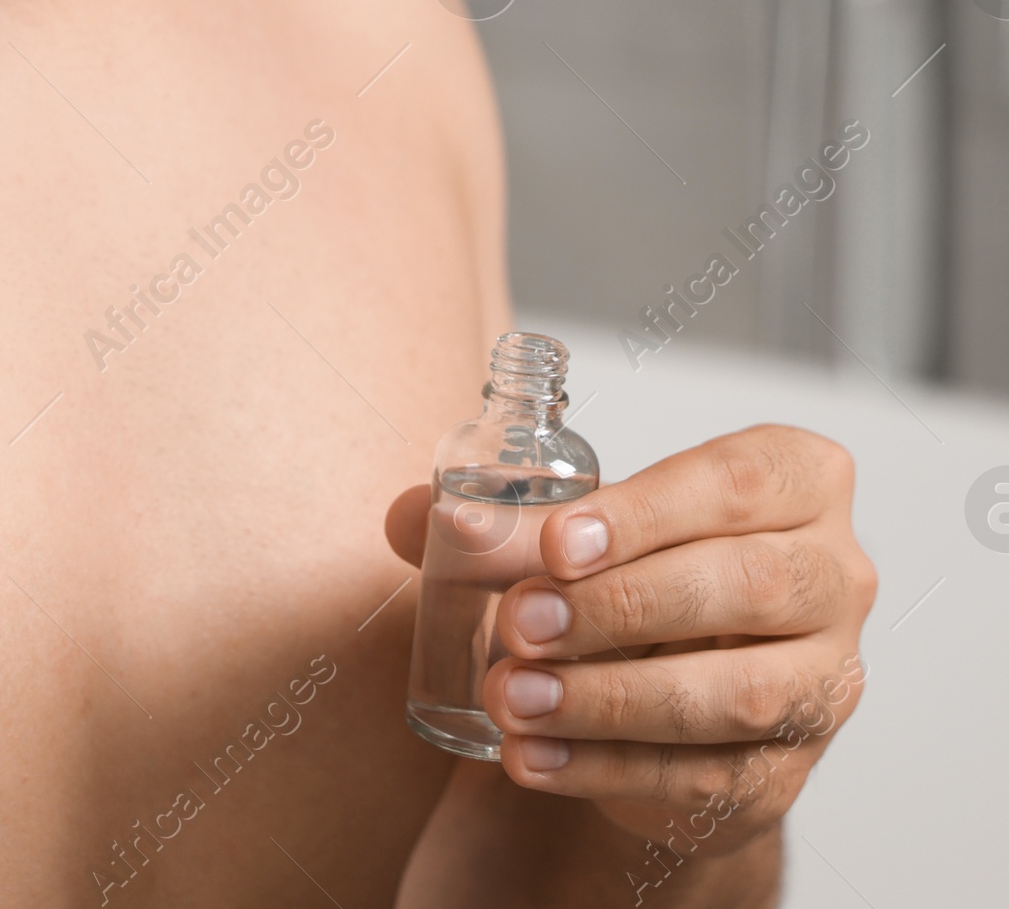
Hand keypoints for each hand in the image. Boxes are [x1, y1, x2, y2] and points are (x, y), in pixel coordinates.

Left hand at [389, 425, 874, 889]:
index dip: (646, 513)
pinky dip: (606, 767)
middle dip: (623, 605)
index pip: (736, 482)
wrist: (671, 672)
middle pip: (748, 586)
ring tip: (509, 696)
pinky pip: (704, 776)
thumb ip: (498, 518)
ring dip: (610, 698)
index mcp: (800, 479)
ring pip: (737, 694)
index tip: (558, 544)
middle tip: (519, 621)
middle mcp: (836, 576)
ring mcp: (822, 682)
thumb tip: (420, 518)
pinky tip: (531, 755)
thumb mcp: (580, 523)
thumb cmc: (632, 562)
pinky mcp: (784, 771)